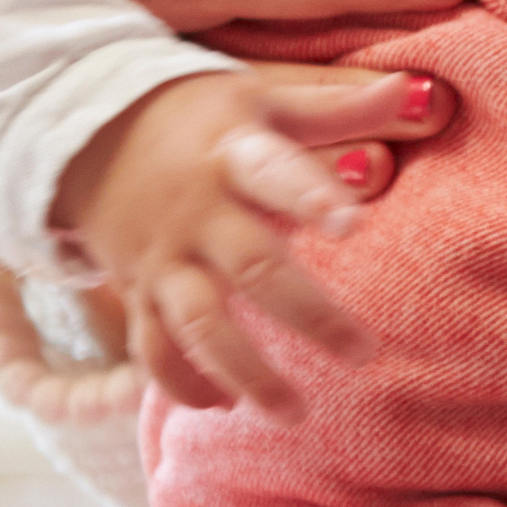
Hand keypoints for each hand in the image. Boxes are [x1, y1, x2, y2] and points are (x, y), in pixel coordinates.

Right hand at [48, 71, 383, 416]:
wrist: (86, 129)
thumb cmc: (203, 117)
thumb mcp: (263, 96)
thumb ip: (340, 104)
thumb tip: (420, 92)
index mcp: (232, 157)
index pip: (273, 173)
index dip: (311, 195)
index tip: (353, 223)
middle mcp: (195, 213)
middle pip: (251, 268)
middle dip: (307, 315)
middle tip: (363, 353)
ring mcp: (163, 258)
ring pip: (197, 323)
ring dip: (243, 372)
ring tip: (294, 414)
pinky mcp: (138, 291)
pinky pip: (152, 347)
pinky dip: (181, 381)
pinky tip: (221, 407)